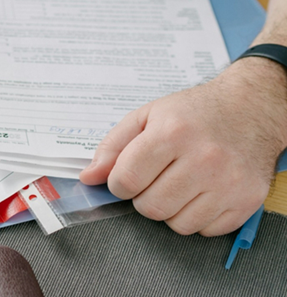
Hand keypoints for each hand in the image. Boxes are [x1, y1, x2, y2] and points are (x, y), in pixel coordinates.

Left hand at [80, 58, 286, 235]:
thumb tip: (89, 178)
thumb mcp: (147, 115)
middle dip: (143, 197)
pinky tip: (200, 192)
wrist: (251, 109)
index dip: (118, 184)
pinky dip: (196, 216)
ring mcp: (229, 182)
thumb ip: (112, 146)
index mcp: (173, 133)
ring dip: (170, 209)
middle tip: (154, 179)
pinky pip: (205, 230)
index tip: (125, 178)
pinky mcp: (246, 201)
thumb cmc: (195, 113)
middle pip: (150, 207)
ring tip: (178, 183)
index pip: (126, 180)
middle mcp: (204, 158)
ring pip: (177, 224)